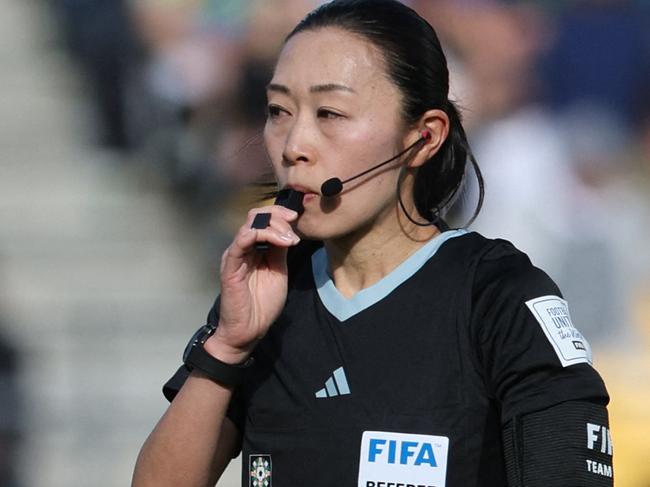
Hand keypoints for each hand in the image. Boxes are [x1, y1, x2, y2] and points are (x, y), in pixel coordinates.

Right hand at [205, 205, 299, 363]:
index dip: (280, 214)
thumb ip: (280, 251)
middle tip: (293, 225)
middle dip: (277, 216)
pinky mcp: (230, 267)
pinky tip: (275, 239)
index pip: (263, 219)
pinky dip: (257, 235)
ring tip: (289, 239)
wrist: (249, 329)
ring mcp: (235, 256)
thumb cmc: (262, 303)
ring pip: (250, 225)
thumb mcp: (278, 271)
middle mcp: (243, 248)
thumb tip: (289, 232)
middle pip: (255, 216)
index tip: (296, 217)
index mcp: (254, 248)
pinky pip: (240, 243)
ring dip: (273, 227)